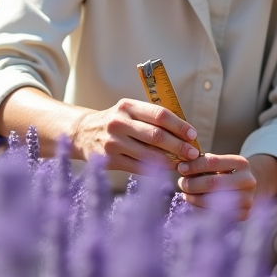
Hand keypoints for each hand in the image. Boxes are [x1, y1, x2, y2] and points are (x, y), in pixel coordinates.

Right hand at [72, 99, 200, 172]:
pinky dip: (155, 170)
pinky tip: (165, 169)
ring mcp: (113, 142)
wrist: (83, 133)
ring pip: (148, 154)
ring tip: (182, 163)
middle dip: (179, 146)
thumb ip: (152, 118)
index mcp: (127, 106)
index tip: (193, 135)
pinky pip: (138, 167)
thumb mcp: (129, 110)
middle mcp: (118, 122)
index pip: (159, 114)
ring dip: (170, 161)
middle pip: (156, 135)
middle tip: (193, 153)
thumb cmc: (116, 121)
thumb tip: (184, 133)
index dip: (179, 126)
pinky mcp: (109, 160)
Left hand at [176, 153, 276, 220]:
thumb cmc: (226, 172)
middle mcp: (248, 180)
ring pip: (212, 200)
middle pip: (212, 183)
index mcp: (241, 163)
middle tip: (181, 183)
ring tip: (185, 192)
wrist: (247, 188)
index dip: (193, 165)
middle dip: (191, 183)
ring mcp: (247, 199)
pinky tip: (194, 200)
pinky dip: (200, 206)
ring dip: (193, 196)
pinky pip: (215, 212)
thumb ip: (203, 162)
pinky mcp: (244, 214)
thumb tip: (182, 167)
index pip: (212, 162)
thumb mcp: (220, 162)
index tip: (181, 168)